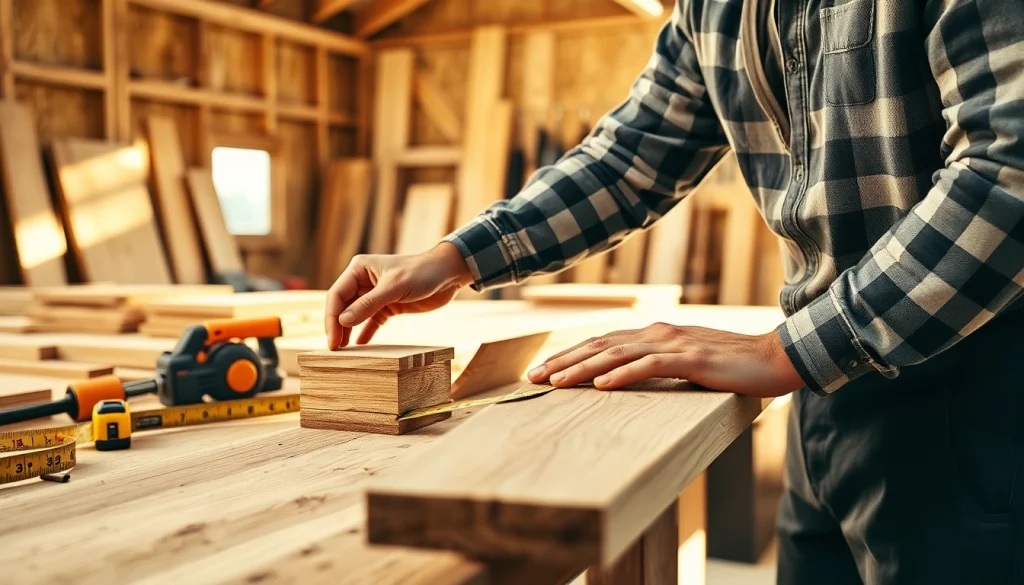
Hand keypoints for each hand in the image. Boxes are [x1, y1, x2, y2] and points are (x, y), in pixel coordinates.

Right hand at [325, 243, 473, 348]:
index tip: (333, 340)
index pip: (337, 294)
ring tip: (343, 351)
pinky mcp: (388, 306)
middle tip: (334, 350)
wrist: (448, 274)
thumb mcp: (393, 287)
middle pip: (343, 307)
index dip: (332, 318)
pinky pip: (371, 322)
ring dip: (349, 331)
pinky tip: (360, 346)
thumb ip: (368, 304)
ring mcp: (375, 295)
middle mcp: (363, 281)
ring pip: (355, 316)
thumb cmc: (421, 273)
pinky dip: (365, 333)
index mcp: (359, 269)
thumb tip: (343, 321)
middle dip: (338, 327)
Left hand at [526, 322, 804, 397]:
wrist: (773, 358)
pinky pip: (650, 366)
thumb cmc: (729, 365)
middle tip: (533, 378)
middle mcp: (658, 333)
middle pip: (600, 346)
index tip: (541, 371)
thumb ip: (655, 363)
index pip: (601, 343)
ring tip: (556, 382)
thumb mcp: (683, 361)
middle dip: (563, 362)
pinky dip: (623, 374)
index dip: (569, 355)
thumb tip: (621, 376)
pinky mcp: (692, 358)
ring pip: (617, 354)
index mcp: (654, 334)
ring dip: (583, 369)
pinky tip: (602, 385)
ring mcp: (674, 344)